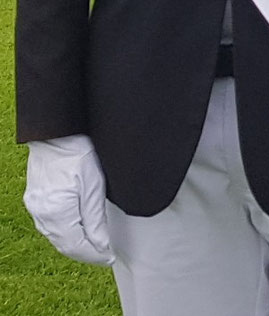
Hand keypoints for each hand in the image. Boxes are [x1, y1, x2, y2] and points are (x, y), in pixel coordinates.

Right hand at [23, 135, 113, 265]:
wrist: (57, 134)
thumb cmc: (79, 155)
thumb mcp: (95, 188)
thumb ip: (95, 220)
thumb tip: (100, 246)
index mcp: (56, 212)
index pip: (75, 245)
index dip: (93, 255)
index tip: (108, 258)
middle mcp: (41, 213)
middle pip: (63, 244)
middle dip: (85, 252)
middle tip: (104, 255)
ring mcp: (35, 206)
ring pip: (55, 235)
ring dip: (74, 244)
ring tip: (94, 246)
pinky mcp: (35, 199)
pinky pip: (49, 224)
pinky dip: (64, 232)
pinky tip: (77, 231)